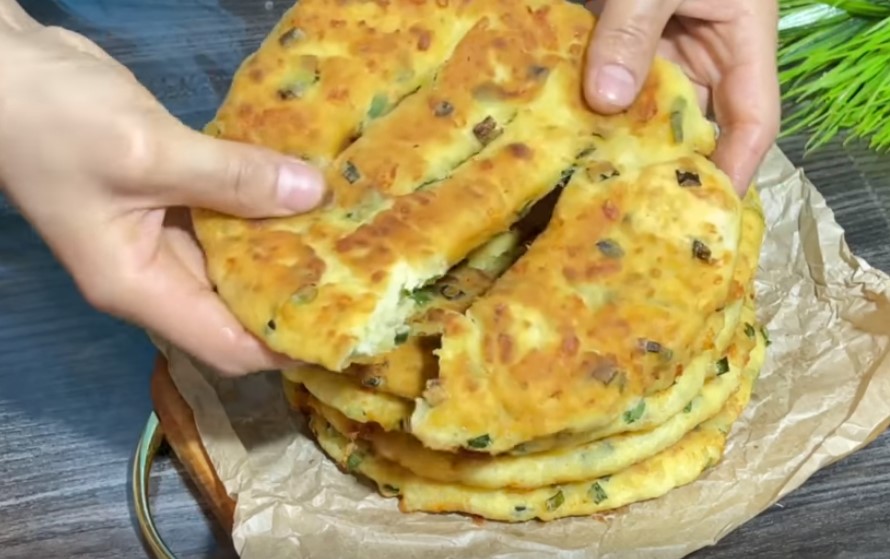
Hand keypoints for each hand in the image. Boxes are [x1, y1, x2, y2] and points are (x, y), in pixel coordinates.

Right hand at [0, 21, 325, 374]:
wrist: (5, 69)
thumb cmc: (57, 121)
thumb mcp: (148, 151)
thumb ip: (232, 177)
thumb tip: (314, 194)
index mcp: (139, 287)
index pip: (224, 346)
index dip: (282, 347)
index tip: (343, 329)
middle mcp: (153, 275)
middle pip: (235, 309)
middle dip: (294, 298)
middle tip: (362, 279)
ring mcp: (160, 237)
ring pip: (235, 262)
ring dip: (284, 250)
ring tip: (349, 239)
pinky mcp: (169, 199)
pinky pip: (226, 218)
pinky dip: (263, 210)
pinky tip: (306, 194)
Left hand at [582, 0, 779, 193]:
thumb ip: (632, 31)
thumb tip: (606, 101)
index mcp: (743, 39)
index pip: (752, 122)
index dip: (734, 171)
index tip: (706, 214)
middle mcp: (708, 53)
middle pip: (696, 127)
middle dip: (669, 168)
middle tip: (637, 211)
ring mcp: (666, 48)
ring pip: (650, 112)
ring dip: (623, 142)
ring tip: (598, 185)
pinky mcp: (625, 40)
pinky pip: (614, 86)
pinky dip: (593, 110)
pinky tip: (569, 139)